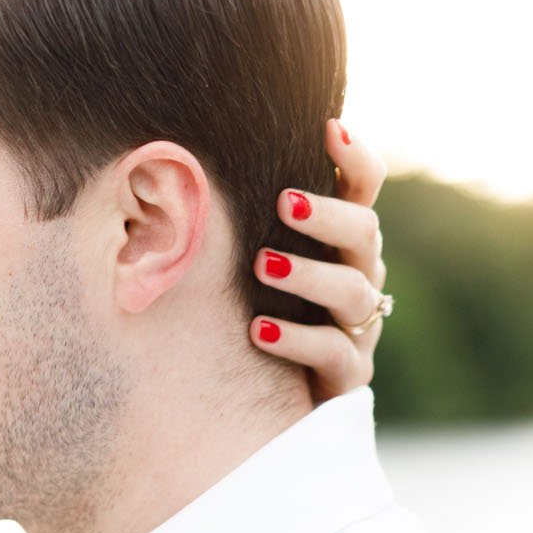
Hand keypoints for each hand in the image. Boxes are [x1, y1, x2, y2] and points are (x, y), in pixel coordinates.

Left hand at [250, 119, 387, 400]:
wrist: (265, 403)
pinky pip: (333, 353)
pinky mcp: (348, 375)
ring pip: (353, 291)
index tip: (330, 129)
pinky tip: (257, 330)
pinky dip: (296, 339)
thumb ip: (235, 221)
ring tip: (262, 266)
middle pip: (365, 232)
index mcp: (340, 240)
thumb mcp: (243, 261)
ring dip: (308, 274)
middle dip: (327, 216)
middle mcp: (359, 276)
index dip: (356, 158)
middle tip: (285, 203)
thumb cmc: (246, 309)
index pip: (364, 188)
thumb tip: (168, 166)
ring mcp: (358, 327)